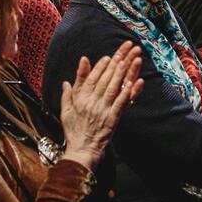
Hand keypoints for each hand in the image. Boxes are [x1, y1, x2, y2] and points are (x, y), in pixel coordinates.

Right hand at [61, 42, 143, 170]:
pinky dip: (128, 92)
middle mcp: (90, 102)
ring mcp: (102, 110)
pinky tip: (135, 82)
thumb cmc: (74, 132)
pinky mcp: (112, 119)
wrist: (81, 151)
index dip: (100, 67)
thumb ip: (68, 94)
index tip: (108, 57)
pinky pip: (121, 102)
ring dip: (123, 72)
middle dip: (116, 62)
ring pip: (113, 87)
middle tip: (125, 50)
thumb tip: (66, 81)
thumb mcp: (65, 111)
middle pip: (105, 78)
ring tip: (130, 60)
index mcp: (80, 99)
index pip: (91, 78)